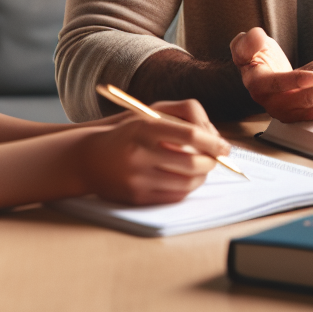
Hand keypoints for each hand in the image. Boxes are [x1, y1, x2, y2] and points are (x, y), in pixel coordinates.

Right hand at [75, 100, 229, 204]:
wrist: (88, 158)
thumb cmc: (126, 133)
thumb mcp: (149, 115)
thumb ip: (183, 119)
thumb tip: (215, 138)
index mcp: (145, 127)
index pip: (190, 135)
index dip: (213, 142)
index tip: (225, 146)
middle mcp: (140, 153)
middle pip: (192, 162)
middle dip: (212, 162)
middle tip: (217, 158)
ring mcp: (138, 177)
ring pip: (186, 182)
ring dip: (203, 177)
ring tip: (205, 169)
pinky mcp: (137, 196)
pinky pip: (174, 196)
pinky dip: (188, 188)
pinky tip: (189, 180)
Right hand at [230, 27, 312, 122]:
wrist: (262, 74)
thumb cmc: (254, 58)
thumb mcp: (244, 46)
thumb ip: (247, 43)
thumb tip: (256, 36)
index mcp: (259, 87)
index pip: (278, 85)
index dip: (296, 82)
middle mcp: (276, 104)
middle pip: (306, 100)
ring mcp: (294, 111)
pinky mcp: (309, 112)